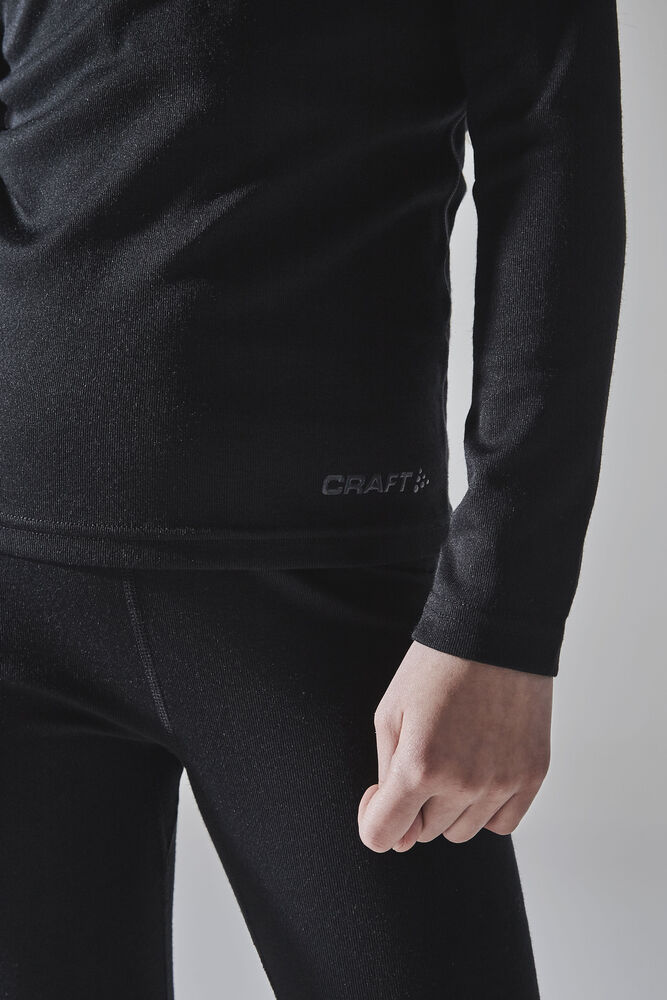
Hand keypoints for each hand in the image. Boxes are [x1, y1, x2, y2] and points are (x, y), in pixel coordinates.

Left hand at [357, 639, 552, 851]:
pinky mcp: (533, 776)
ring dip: (450, 806)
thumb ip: (386, 777)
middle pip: (423, 833)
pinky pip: (501, 823)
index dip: (373, 820)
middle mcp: (463, 783)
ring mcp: (502, 782)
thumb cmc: (433, 670)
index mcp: (419, 766)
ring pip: (461, 831)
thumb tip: (396, 838)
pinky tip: (481, 767)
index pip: (383, 836)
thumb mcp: (390, 714)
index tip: (379, 794)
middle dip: (414, 803)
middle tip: (423, 755)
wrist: (493, 633)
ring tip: (454, 755)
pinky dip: (486, 806)